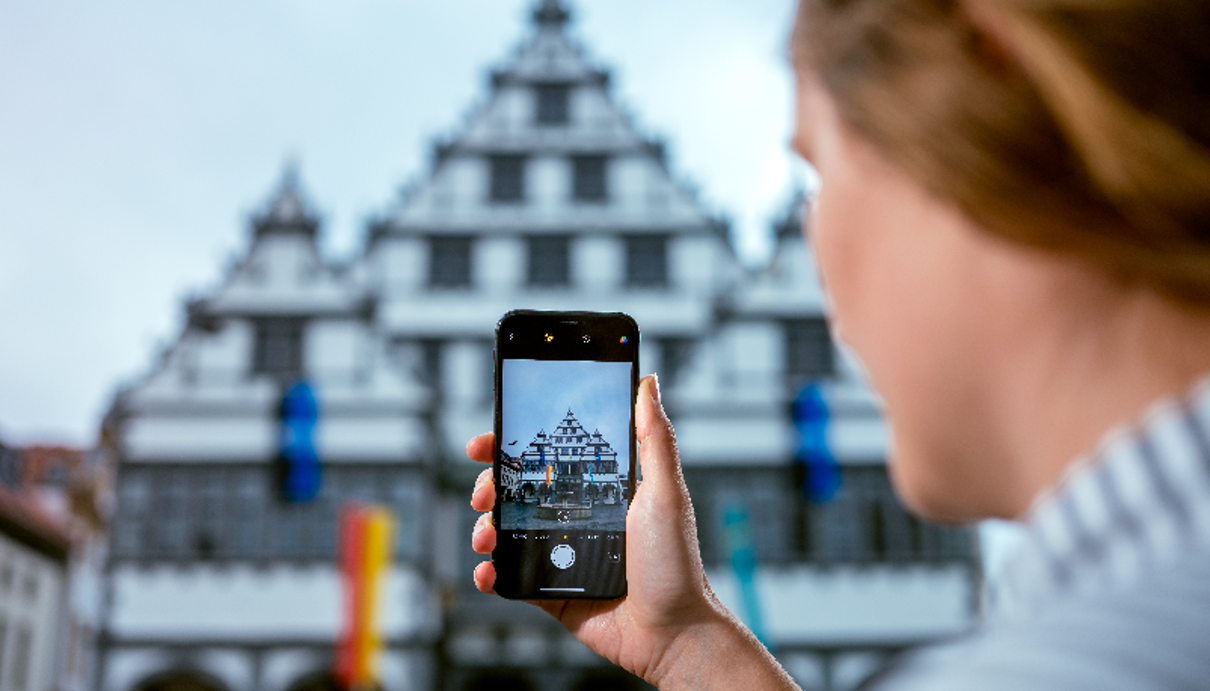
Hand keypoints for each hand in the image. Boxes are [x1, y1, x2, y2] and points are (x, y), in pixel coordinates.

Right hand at [468, 375, 798, 689]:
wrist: (672, 634)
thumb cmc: (676, 563)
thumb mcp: (666, 492)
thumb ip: (655, 437)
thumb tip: (648, 382)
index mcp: (600, 489)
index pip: (550, 456)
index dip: (515, 444)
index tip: (488, 439)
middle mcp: (578, 516)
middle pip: (518, 490)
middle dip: (490, 484)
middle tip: (483, 490)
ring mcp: (562, 553)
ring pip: (507, 530)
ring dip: (485, 527)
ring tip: (486, 534)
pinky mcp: (551, 591)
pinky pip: (510, 577)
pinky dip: (490, 572)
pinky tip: (489, 569)